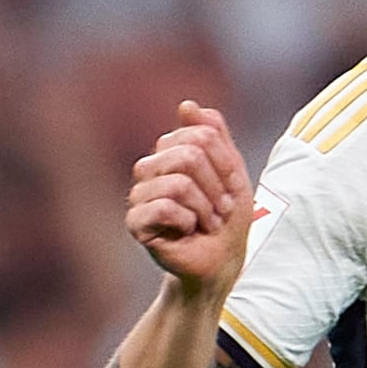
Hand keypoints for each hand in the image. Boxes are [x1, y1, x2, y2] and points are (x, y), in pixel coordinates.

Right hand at [126, 101, 252, 294]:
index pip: (200, 135)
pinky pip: (163, 207)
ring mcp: (139, 194)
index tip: (231, 189)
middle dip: (216, 187)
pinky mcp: (135, 221)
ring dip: (205, 208)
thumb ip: (214, 137)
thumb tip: (187, 105)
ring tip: (206, 222)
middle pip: (189, 156)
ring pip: (179, 183)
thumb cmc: (226, 219)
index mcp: (170, 152)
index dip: (225, 164)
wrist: (220, 263)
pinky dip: (187, 221)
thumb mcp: (231, 173)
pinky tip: (187, 231)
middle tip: (220, 210)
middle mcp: (149, 168)